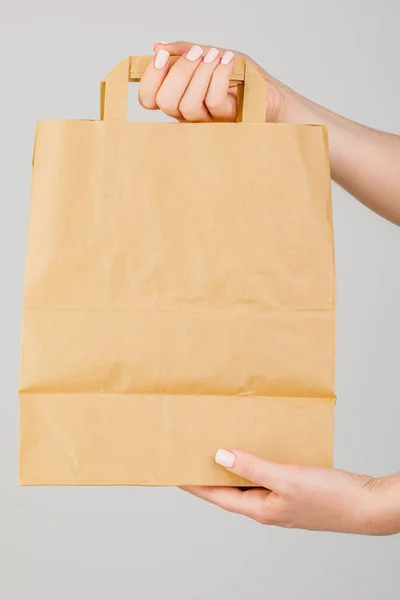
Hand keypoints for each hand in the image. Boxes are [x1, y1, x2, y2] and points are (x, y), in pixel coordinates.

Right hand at [139, 41, 285, 122]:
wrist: (272, 94)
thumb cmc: (243, 78)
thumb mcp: (212, 56)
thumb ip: (185, 51)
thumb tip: (158, 46)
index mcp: (179, 98)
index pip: (149, 99)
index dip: (149, 79)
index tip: (161, 56)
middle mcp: (189, 114)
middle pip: (166, 102)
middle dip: (179, 72)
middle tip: (196, 52)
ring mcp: (206, 122)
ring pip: (188, 105)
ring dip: (201, 73)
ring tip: (216, 55)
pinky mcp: (225, 122)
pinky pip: (213, 102)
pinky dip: (219, 76)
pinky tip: (228, 61)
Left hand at [181, 450, 399, 534]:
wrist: (365, 504)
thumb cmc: (330, 497)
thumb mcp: (286, 479)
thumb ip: (252, 467)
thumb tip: (221, 455)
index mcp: (260, 509)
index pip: (217, 496)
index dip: (195, 484)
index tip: (176, 473)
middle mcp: (267, 507)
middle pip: (230, 490)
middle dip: (211, 475)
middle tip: (194, 456)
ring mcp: (281, 501)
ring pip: (248, 483)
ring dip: (234, 468)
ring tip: (220, 449)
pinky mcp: (294, 492)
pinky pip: (266, 477)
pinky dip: (256, 464)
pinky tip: (257, 451)